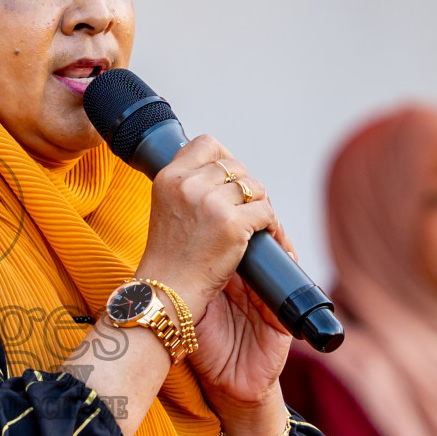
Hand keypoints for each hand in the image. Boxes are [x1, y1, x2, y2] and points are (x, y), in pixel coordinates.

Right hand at [135, 134, 280, 319]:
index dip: (223, 157)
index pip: (206, 144)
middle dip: (244, 187)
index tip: (228, 178)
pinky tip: (262, 237)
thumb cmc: (169, 257)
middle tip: (243, 209)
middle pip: (236, 166)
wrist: (166, 291)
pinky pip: (266, 213)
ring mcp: (210, 203)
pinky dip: (270, 226)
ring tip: (253, 224)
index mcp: (168, 177)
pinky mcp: (232, 225)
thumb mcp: (167, 208)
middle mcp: (187, 185)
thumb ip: (187, 186)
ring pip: (255, 187)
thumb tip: (223, 171)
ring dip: (260, 205)